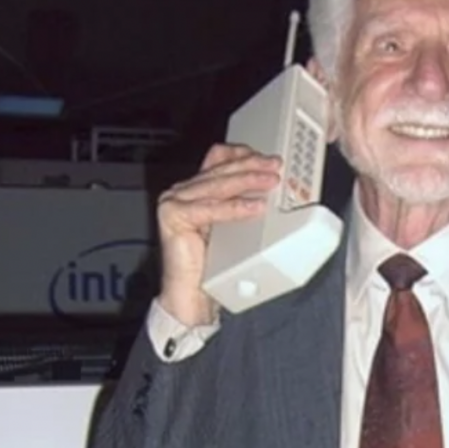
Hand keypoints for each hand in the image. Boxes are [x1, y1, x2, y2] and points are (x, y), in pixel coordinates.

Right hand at [156, 144, 280, 325]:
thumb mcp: (232, 225)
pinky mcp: (173, 216)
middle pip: (220, 170)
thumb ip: (241, 203)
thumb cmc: (211, 264)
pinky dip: (235, 207)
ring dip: (248, 181)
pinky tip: (255, 207)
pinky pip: (211, 208)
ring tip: (270, 183)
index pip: (218, 159)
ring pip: (217, 185)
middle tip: (275, 167)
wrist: (191, 293)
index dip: (242, 154)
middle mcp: (181, 191)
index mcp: (195, 189)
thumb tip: (269, 188)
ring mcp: (174, 202)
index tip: (267, 158)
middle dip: (252, 167)